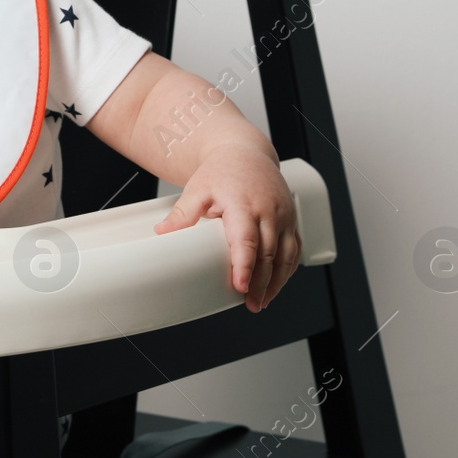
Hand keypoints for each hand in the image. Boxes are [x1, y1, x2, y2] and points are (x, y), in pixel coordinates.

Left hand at [151, 142, 300, 312]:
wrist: (246, 153)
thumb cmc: (221, 172)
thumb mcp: (197, 189)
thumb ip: (183, 213)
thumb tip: (162, 232)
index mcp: (243, 204)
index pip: (246, 239)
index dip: (245, 265)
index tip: (241, 286)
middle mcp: (269, 210)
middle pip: (269, 253)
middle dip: (262, 283)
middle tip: (251, 304)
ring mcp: (284, 215)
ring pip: (287, 255)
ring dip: (277, 281)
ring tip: (262, 301)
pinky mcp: (291, 220)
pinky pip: (295, 249)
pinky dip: (287, 270)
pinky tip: (276, 285)